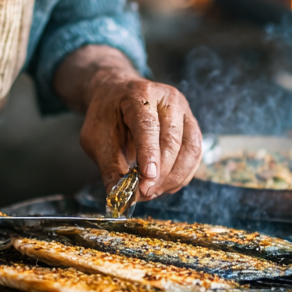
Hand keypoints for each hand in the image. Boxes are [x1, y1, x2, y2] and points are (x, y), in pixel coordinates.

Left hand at [57, 47, 201, 200]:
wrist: (117, 95)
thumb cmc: (107, 115)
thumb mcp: (96, 138)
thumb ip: (109, 166)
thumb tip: (117, 196)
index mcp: (139, 95)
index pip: (148, 126)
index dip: (149, 154)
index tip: (147, 178)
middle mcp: (167, 98)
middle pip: (172, 140)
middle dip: (160, 173)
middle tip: (144, 192)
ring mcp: (184, 110)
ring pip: (190, 149)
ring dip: (174, 177)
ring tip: (154, 192)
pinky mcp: (192, 124)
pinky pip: (195, 155)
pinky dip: (182, 175)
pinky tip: (166, 185)